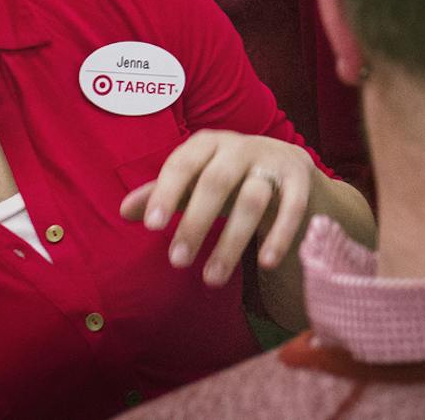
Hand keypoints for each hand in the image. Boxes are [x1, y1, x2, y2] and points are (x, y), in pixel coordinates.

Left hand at [121, 131, 318, 284]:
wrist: (286, 166)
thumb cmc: (228, 177)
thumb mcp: (194, 181)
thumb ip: (163, 195)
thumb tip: (124, 211)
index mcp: (208, 144)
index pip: (182, 163)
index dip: (166, 193)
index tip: (152, 227)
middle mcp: (241, 147)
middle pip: (216, 181)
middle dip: (196, 223)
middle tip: (177, 261)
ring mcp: (273, 160)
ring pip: (253, 200)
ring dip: (231, 242)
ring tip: (212, 280)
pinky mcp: (300, 178)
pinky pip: (292, 207)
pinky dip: (280, 235)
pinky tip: (266, 263)